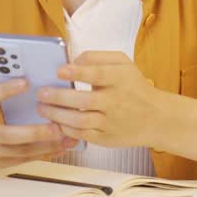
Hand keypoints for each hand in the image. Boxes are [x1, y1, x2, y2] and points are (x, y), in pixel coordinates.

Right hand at [0, 79, 79, 170]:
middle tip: (60, 126)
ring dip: (47, 146)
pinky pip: (21, 160)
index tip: (25, 82)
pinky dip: (41, 154)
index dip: (6, 90)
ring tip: (68, 138)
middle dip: (38, 133)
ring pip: (21, 152)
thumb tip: (25, 85)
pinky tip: (57, 149)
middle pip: (11, 136)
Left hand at [35, 50, 165, 148]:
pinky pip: (82, 134)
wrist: (156, 118)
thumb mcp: (123, 64)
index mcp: (120, 79)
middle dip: (59, 97)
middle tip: (41, 93)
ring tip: (42, 107)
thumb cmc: (134, 87)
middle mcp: (116, 101)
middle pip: (84, 100)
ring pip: (80, 120)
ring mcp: (111, 122)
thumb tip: (73, 61)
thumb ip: (97, 57)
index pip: (97, 74)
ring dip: (57, 115)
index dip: (77, 72)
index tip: (59, 71)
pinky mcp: (107, 138)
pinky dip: (66, 129)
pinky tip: (55, 121)